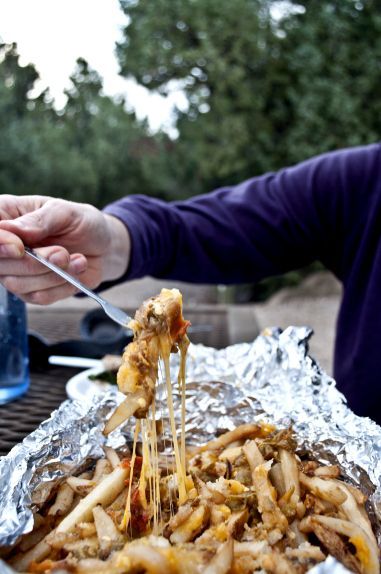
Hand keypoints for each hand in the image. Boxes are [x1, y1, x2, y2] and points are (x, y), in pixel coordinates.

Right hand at [0, 195, 129, 303]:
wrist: (104, 246)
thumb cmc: (82, 223)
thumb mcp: (65, 212)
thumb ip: (39, 221)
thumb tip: (11, 230)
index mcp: (6, 215)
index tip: (19, 247)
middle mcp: (5, 245)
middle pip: (0, 265)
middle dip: (34, 263)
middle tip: (62, 253)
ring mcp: (16, 270)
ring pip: (18, 284)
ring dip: (52, 274)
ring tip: (75, 259)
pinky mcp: (32, 290)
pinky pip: (39, 297)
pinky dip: (62, 285)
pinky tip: (76, 269)